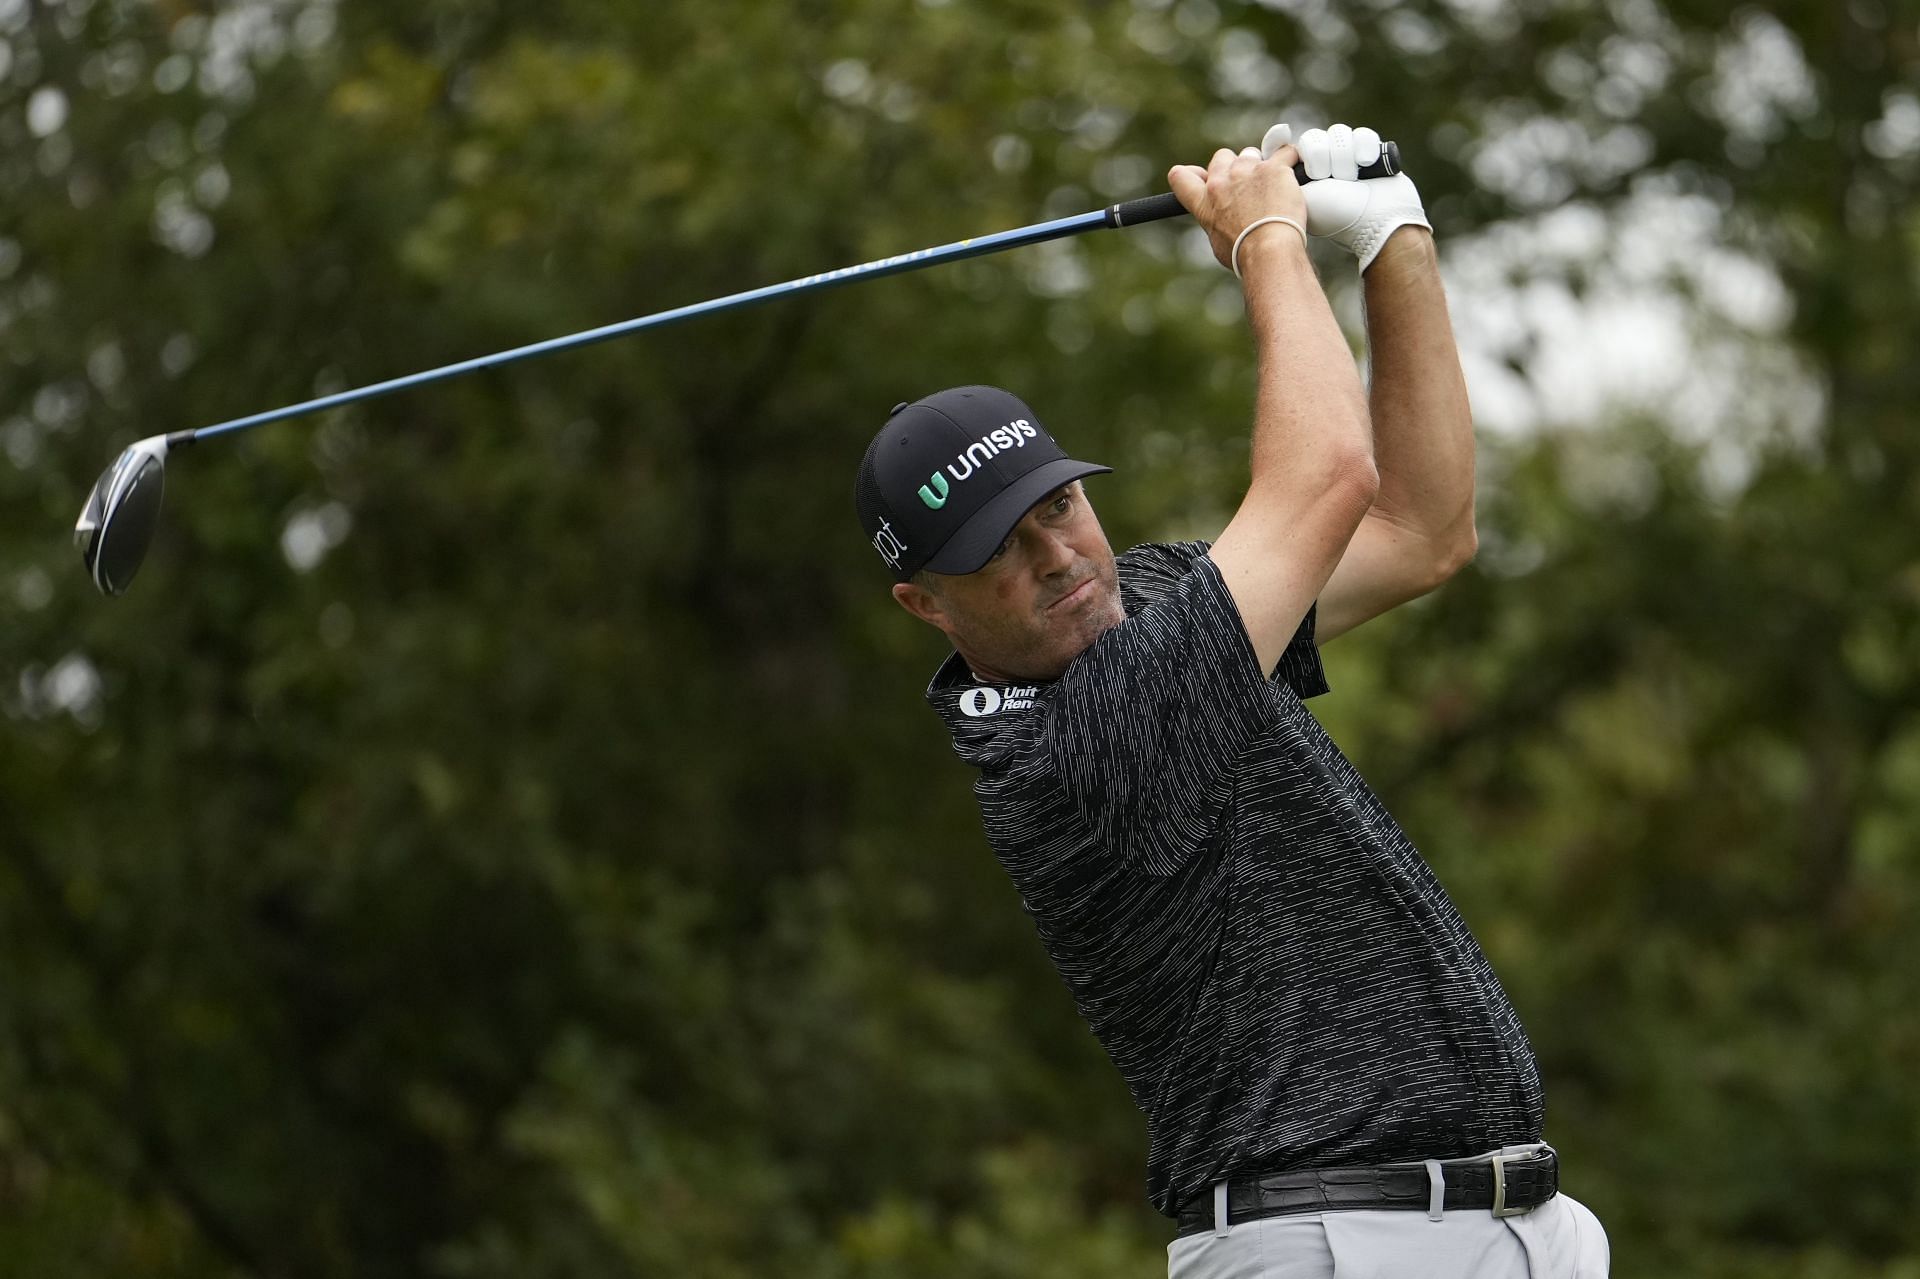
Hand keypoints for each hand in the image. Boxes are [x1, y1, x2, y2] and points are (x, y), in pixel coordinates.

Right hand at [1167, 143, 1307, 273]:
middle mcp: (1222, 181)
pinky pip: (1286, 153)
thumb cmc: (1245, 253)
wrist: (1268, 250)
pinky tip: (1296, 171)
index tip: (1205, 177)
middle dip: (1235, 166)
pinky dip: (1292, 159)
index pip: (1180, 176)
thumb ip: (1216, 221)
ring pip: (1253, 154)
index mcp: (1204, 202)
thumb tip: (1224, 221)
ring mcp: (1248, 171)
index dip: (1191, 174)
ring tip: (1276, 187)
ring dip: (1262, 166)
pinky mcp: (1274, 168)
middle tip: (1249, 186)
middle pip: (1223, 157)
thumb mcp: (1218, 241)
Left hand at [1261, 123, 1430, 272]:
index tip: (1310, 168)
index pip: (1294, 146)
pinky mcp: (1370, 153)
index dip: (1304, 153)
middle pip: (1314, 137)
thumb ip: (1277, 172)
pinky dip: (1364, 150)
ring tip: (1349, 180)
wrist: (1375, 221)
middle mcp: (1324, 165)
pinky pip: (1362, 135)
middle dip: (1321, 158)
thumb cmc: (1334, 215)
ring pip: (1337, 134)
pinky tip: (1366, 165)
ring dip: (1343, 158)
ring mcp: (1347, 158)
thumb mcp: (1297, 194)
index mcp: (1303, 176)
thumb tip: (1267, 147)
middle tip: (1327, 180)